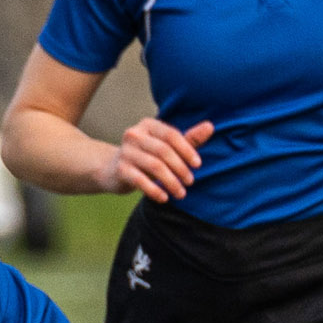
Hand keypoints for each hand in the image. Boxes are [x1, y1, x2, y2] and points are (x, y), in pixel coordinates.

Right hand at [95, 118, 212, 201]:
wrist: (113, 170)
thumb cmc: (147, 156)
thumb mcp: (167, 146)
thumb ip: (189, 138)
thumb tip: (210, 127)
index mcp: (148, 125)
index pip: (171, 135)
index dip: (187, 150)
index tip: (198, 165)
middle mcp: (134, 135)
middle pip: (163, 151)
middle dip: (180, 168)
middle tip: (190, 182)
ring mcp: (125, 152)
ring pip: (154, 166)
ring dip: (171, 182)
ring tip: (180, 193)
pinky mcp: (119, 170)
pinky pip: (140, 181)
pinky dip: (154, 190)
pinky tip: (164, 198)